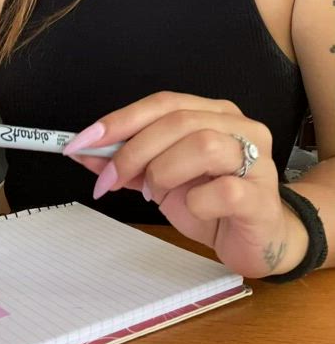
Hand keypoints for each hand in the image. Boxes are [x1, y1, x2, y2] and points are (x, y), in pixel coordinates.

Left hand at [63, 91, 305, 277]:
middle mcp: (239, 127)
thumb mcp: (161, 180)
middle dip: (133, 151)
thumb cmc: (211, 204)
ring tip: (156, 193)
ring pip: (203, 145)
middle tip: (109, 180)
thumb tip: (83, 153)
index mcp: (213, 113)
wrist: (257, 240)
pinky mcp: (262, 197)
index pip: (163, 103)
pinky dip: (196, 202)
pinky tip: (194, 209)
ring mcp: (256, 160)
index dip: (119, 120)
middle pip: (178, 121)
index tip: (81, 142)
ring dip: (165, 172)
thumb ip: (127, 164)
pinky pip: (222, 191)